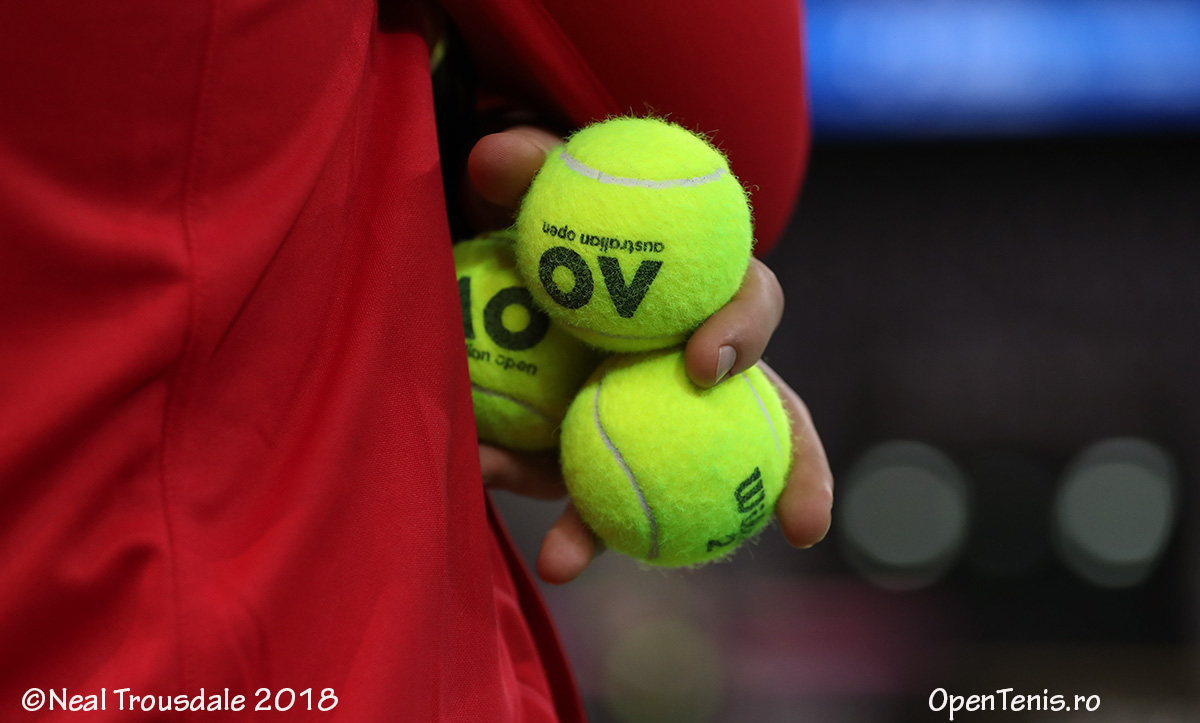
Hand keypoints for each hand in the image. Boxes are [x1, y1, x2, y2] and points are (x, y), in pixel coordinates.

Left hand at [466, 126, 833, 583]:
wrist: (528, 260)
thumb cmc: (565, 216)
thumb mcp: (550, 183)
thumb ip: (532, 167)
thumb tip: (493, 157)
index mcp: (704, 288)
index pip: (751, 302)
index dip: (742, 333)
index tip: (704, 365)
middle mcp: (696, 364)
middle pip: (767, 421)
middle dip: (793, 473)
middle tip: (803, 524)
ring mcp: (654, 416)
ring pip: (669, 481)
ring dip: (616, 527)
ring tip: (564, 562)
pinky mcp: (600, 449)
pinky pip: (583, 487)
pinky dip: (544, 503)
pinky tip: (489, 489)